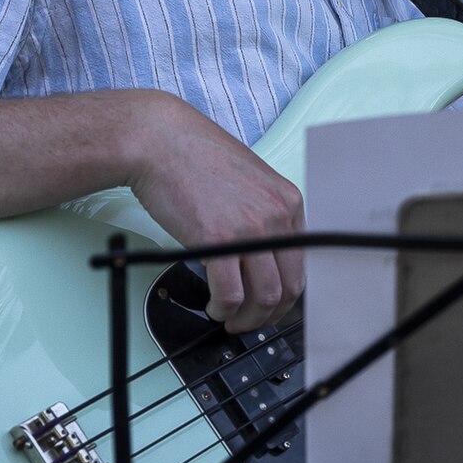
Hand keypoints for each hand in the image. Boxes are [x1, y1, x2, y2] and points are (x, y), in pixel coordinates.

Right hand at [125, 93, 304, 333]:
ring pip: (265, 297)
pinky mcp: (217, 240)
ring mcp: (250, 228)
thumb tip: (264, 257)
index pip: (303, 264)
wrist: (160, 141)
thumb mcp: (250, 182)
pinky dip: (223, 309)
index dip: (287, 294)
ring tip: (230, 318)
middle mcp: (277, 215)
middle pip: (289, 286)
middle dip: (270, 314)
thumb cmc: (195, 157)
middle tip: (251, 321)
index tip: (273, 304)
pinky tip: (213, 306)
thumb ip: (265, 216)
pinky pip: (231, 295)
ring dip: (248, 319)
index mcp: (288, 201)